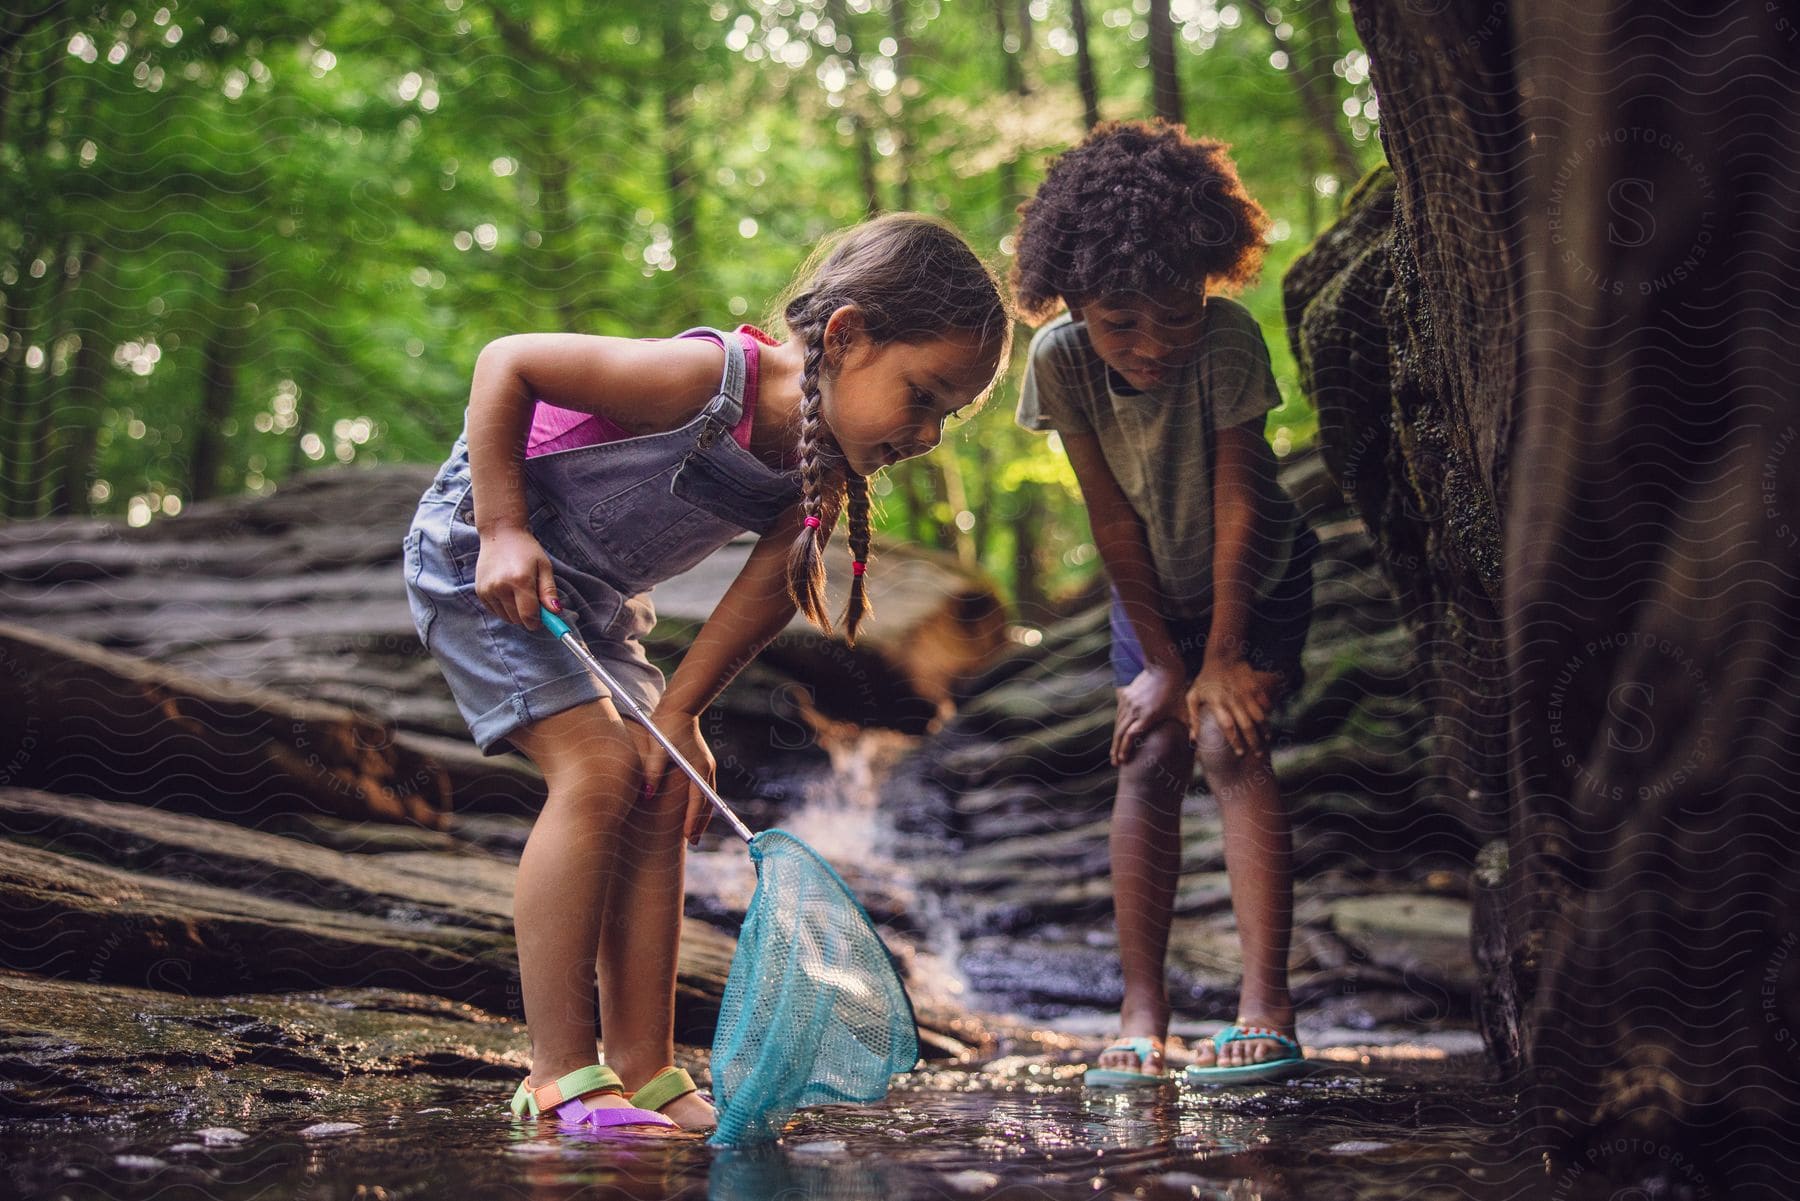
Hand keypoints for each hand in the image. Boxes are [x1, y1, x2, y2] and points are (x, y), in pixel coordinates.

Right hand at [474, 526, 559, 627]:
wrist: (500, 534)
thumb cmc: (526, 549)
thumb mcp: (544, 566)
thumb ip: (549, 591)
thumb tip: (555, 612)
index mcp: (520, 581)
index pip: (529, 616)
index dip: (538, 621)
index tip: (543, 617)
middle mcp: (500, 587)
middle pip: (517, 619)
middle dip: (528, 615)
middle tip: (532, 599)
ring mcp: (487, 590)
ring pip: (506, 617)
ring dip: (515, 612)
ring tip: (518, 591)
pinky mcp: (480, 591)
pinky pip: (495, 611)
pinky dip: (504, 607)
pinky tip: (507, 591)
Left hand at [636, 708, 716, 845]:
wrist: (679, 708)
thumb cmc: (666, 727)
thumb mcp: (656, 749)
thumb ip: (651, 772)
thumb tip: (645, 793)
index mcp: (697, 768)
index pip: (698, 801)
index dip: (692, 820)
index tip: (687, 836)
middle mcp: (706, 769)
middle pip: (708, 803)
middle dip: (700, 823)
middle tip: (692, 842)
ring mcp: (706, 766)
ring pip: (708, 797)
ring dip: (702, 815)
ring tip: (694, 832)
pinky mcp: (702, 762)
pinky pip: (706, 789)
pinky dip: (702, 803)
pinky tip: (694, 810)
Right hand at [1112, 663, 1185, 765]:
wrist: (1163, 668)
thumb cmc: (1176, 691)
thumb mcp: (1183, 711)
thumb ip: (1189, 728)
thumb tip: (1194, 744)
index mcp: (1148, 716)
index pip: (1131, 736)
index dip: (1125, 749)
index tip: (1123, 760)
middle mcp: (1135, 710)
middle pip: (1121, 733)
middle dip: (1117, 750)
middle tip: (1115, 763)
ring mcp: (1128, 702)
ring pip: (1118, 724)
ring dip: (1115, 739)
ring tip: (1114, 752)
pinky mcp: (1125, 696)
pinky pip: (1119, 713)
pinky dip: (1117, 725)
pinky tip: (1117, 734)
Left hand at [1186, 657, 1279, 758]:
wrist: (1222, 657)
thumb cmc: (1204, 680)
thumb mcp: (1193, 697)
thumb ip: (1193, 719)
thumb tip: (1193, 740)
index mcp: (1216, 702)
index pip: (1228, 726)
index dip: (1235, 741)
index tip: (1240, 753)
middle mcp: (1232, 698)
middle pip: (1247, 724)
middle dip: (1254, 741)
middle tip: (1258, 754)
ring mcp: (1245, 692)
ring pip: (1259, 715)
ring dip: (1265, 730)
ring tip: (1266, 741)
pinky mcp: (1255, 686)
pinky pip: (1265, 703)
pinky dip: (1268, 714)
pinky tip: (1268, 724)